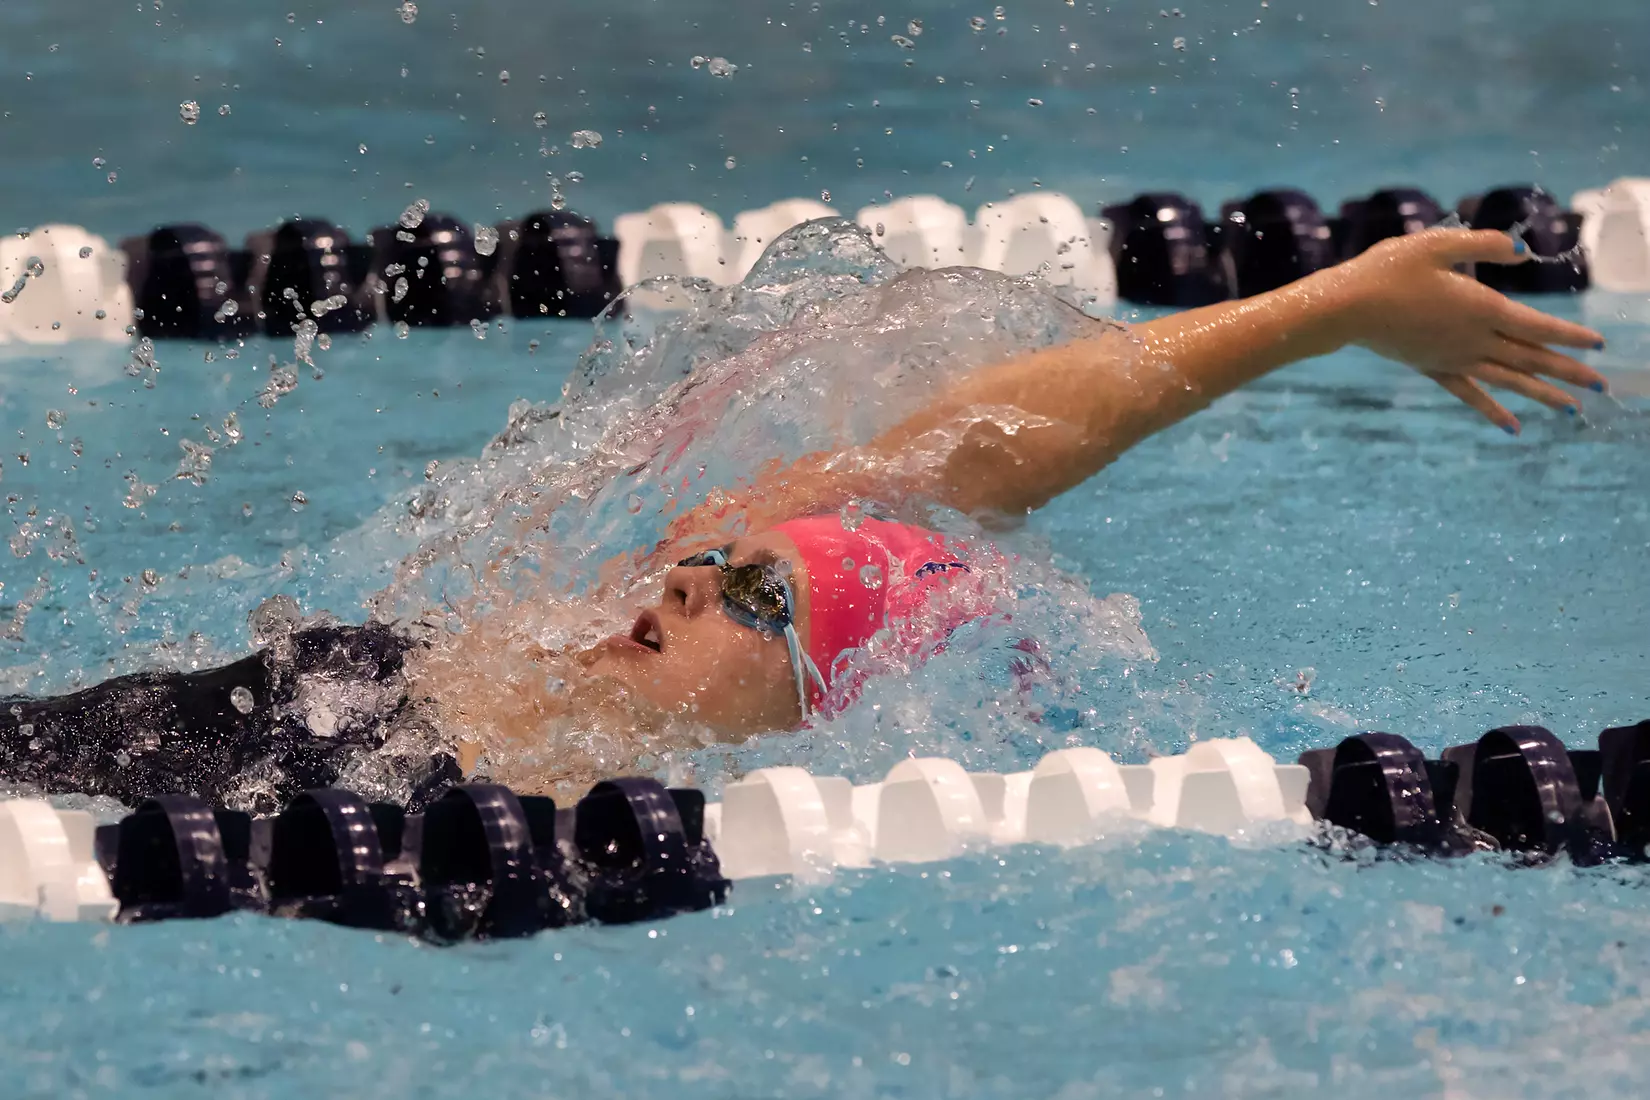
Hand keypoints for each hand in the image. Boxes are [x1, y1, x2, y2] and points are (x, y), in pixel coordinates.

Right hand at [1327, 228, 1606, 433]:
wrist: (1345, 308)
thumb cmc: (1387, 270)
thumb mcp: (1437, 244)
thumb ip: (1484, 245)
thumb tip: (1524, 252)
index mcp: (1481, 308)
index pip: (1538, 327)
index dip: (1570, 336)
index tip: (1599, 346)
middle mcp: (1473, 340)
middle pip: (1531, 359)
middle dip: (1569, 373)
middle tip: (1602, 387)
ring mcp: (1453, 358)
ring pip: (1507, 381)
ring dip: (1542, 396)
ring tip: (1571, 410)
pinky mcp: (1432, 368)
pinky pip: (1470, 394)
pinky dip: (1493, 411)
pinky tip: (1512, 427)